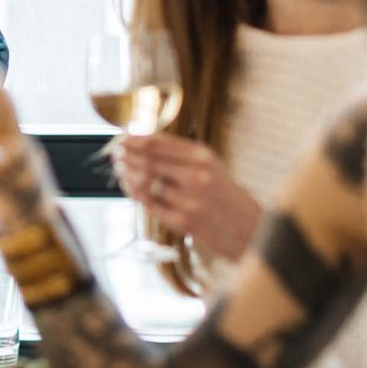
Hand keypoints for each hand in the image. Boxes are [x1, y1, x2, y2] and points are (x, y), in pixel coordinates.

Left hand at [112, 132, 262, 260]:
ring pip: (146, 183)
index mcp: (203, 157)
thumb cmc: (226, 196)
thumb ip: (180, 155)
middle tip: (114, 154)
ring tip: (119, 169)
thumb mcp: (210, 165)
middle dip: (126, 156)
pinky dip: (136, 194)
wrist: (252, 229)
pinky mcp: (184, 221)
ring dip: (127, 174)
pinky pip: (150, 204)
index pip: (157, 143)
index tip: (120, 139)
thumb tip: (142, 141)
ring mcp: (189, 200)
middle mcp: (196, 175)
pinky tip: (130, 188)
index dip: (133, 140)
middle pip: (148, 160)